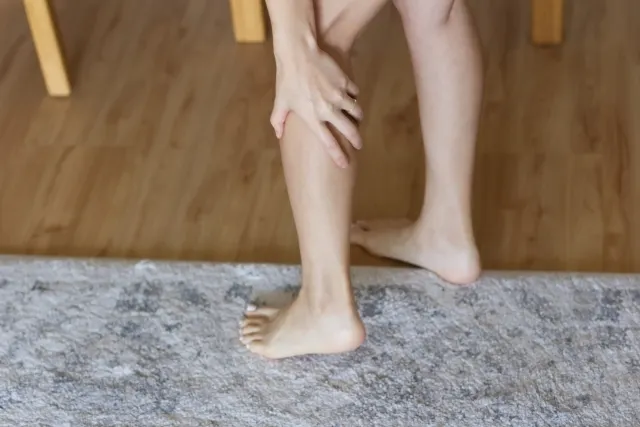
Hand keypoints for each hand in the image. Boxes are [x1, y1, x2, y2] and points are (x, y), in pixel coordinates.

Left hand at [270, 42, 362, 167]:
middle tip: (359, 145)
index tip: (345, 164)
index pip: (329, 143)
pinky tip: (351, 97)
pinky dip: (354, 97)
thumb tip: (278, 134)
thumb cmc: (286, 79)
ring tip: (357, 120)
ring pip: (356, 112)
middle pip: (349, 131)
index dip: (338, 156)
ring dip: (358, 118)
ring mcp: (338, 96)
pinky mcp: (344, 83)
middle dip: (356, 141)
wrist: (298, 54)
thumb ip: (278, 120)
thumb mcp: (280, 101)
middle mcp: (328, 110)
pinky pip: (355, 94)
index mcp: (313, 118)